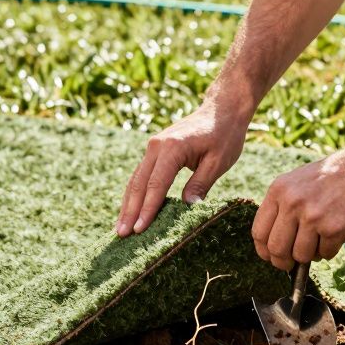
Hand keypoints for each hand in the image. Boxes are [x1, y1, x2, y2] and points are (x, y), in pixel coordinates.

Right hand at [115, 105, 249, 235]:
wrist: (222, 109)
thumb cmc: (224, 134)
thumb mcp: (218, 162)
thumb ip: (200, 184)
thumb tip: (188, 209)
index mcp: (172, 148)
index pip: (156, 184)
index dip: (147, 209)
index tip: (139, 230)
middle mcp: (156, 146)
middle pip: (139, 183)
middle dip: (130, 211)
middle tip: (121, 235)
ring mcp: (153, 147)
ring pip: (135, 180)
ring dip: (128, 205)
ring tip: (120, 228)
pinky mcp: (155, 151)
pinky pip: (141, 175)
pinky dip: (135, 194)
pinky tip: (130, 210)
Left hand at [252, 146, 344, 269]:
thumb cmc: (334, 175)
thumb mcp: (298, 181)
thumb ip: (282, 207)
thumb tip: (271, 245)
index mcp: (279, 190)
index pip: (259, 232)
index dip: (264, 251)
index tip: (272, 257)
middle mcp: (293, 203)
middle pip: (276, 249)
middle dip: (283, 262)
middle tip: (292, 264)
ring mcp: (314, 216)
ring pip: (301, 255)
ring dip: (310, 255)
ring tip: (320, 241)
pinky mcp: (336, 228)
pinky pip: (325, 254)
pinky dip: (329, 251)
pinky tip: (336, 235)